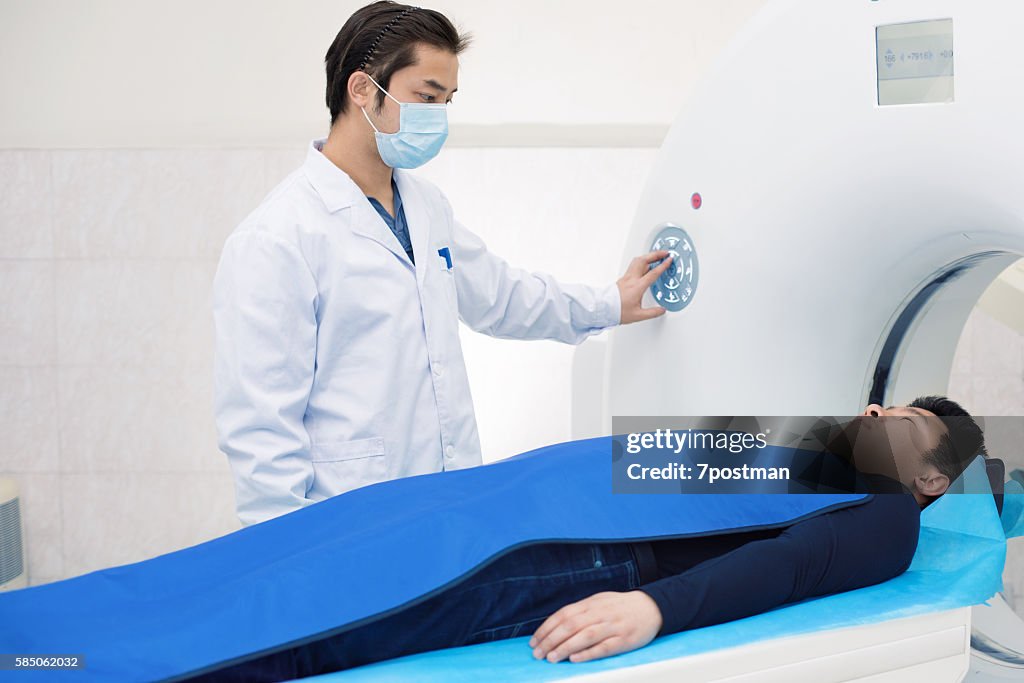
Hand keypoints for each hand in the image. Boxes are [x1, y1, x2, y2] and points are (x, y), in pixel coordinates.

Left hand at [528, 591, 662, 663]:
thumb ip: (580, 612)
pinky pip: (604, 647)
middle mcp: (600, 613)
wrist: (651, 607)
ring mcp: (612, 627)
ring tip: (551, 658)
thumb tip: (557, 624)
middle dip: (551, 640)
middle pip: (571, 626)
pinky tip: (574, 659)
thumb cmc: (620, 607)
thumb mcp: (598, 602)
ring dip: (565, 647)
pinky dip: (588, 653)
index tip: (534, 641)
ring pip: (585, 636)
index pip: (564, 615)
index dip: (547, 628)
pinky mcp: (624, 640)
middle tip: (538, 653)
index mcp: (591, 603)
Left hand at [616, 251, 672, 324]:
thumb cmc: (617, 311)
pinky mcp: (622, 279)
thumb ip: (652, 312)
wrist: (603, 309)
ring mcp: (626, 278)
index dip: (663, 265)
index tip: (669, 259)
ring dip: (647, 256)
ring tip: (655, 255)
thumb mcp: (638, 315)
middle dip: (655, 254)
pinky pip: (633, 266)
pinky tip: (644, 264)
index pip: (653, 273)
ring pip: (637, 261)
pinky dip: (641, 261)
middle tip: (664, 252)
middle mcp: (631, 279)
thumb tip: (662, 310)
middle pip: (644, 260)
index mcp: (637, 287)